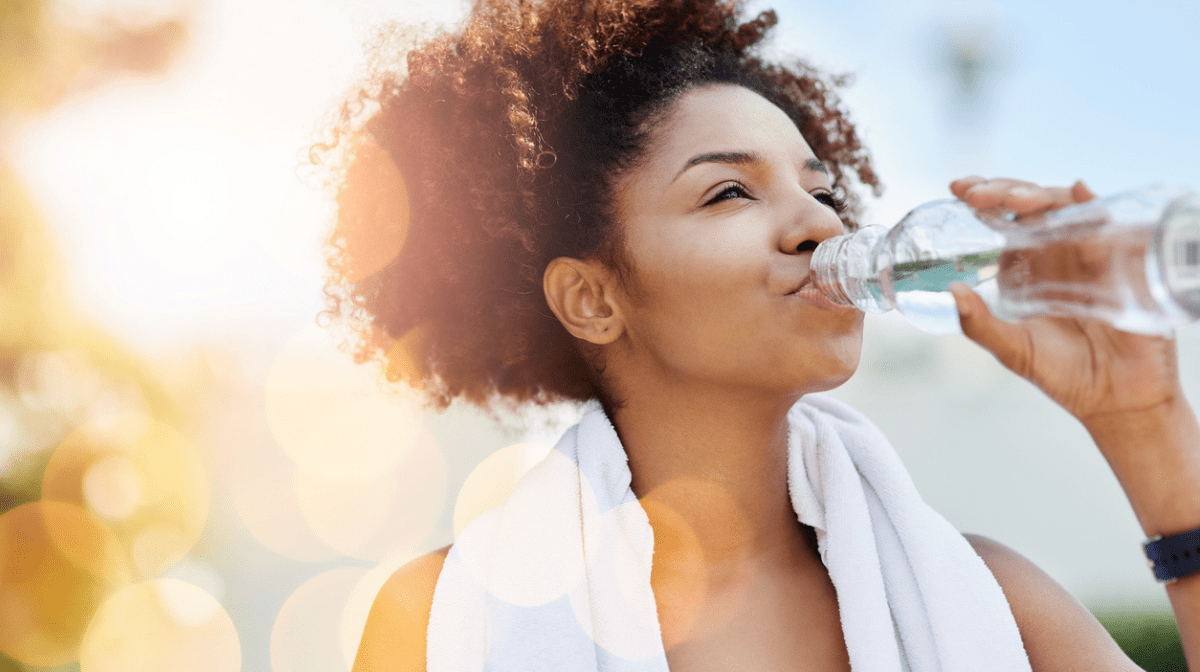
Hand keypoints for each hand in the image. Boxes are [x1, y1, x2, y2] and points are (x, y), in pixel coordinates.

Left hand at [946, 176, 1183, 427]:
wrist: (1118, 399)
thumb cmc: (1065, 374)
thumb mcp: (1013, 350)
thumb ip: (979, 325)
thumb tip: (951, 292)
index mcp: (1027, 267)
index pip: (1003, 221)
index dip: (983, 198)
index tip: (959, 189)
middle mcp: (1057, 253)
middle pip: (1031, 205)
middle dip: (1004, 190)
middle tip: (978, 194)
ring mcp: (1090, 253)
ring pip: (1065, 206)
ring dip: (1040, 196)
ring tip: (1015, 201)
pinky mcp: (1121, 261)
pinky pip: (1109, 224)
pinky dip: (1092, 204)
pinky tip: (1077, 193)